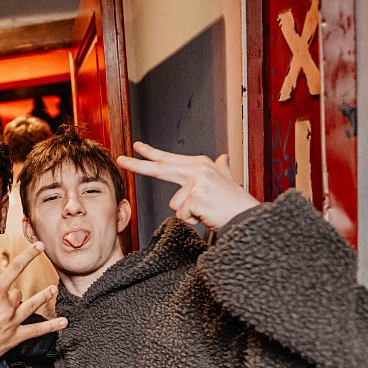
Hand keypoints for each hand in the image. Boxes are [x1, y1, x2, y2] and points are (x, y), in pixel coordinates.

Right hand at [0, 242, 67, 367]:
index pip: (15, 268)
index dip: (29, 255)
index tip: (39, 246)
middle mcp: (6, 306)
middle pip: (17, 293)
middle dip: (10, 296)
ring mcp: (12, 323)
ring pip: (32, 304)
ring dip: (44, 296)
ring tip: (53, 290)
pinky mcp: (14, 339)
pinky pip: (37, 330)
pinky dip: (52, 327)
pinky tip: (64, 322)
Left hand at [117, 142, 258, 228]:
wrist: (247, 217)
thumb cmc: (234, 203)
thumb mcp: (227, 182)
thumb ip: (221, 169)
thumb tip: (223, 157)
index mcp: (200, 165)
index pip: (169, 159)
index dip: (151, 153)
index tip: (135, 146)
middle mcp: (197, 169)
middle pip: (160, 169)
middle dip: (137, 165)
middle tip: (120, 159)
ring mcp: (196, 182)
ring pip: (174, 205)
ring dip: (187, 214)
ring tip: (206, 212)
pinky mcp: (196, 196)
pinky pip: (182, 215)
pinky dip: (193, 221)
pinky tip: (207, 216)